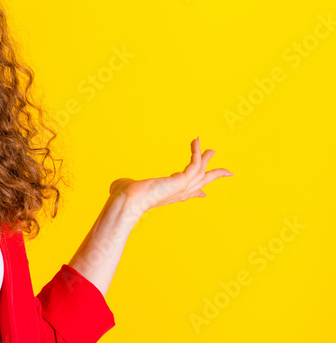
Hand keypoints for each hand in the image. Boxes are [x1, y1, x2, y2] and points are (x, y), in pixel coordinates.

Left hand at [109, 137, 233, 219]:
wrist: (128, 201)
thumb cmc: (123, 197)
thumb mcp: (127, 190)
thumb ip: (126, 186)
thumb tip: (116, 188)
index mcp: (167, 196)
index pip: (186, 195)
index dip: (197, 192)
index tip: (204, 193)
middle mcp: (176, 193)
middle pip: (200, 183)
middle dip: (213, 176)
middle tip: (227, 171)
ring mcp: (181, 187)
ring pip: (201, 172)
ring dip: (206, 159)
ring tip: (212, 149)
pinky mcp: (181, 180)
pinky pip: (195, 163)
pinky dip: (197, 151)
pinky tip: (196, 141)